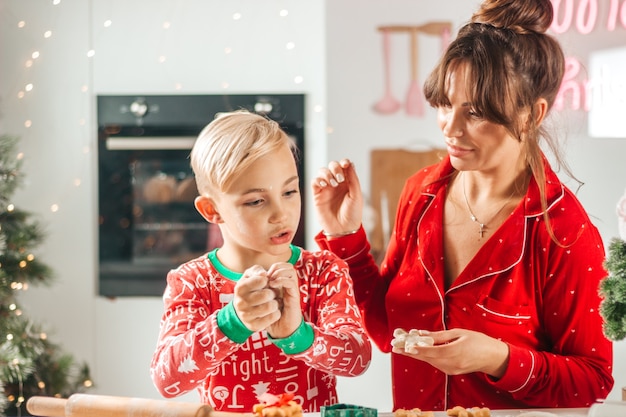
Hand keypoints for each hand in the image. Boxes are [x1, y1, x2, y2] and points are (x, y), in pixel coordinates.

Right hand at [232, 265, 280, 331]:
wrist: (241, 310)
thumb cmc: (249, 289)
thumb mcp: (250, 276)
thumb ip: (257, 271)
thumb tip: (264, 274)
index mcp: (240, 288)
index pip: (262, 280)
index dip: (267, 280)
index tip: (265, 283)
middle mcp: (241, 302)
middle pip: (267, 294)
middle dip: (273, 292)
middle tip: (271, 293)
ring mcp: (246, 316)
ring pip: (271, 306)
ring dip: (276, 303)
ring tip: (273, 302)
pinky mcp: (254, 326)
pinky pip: (273, 317)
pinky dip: (276, 313)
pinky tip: (272, 311)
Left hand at [265, 262, 301, 338]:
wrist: (281, 330)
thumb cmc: (270, 315)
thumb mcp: (262, 300)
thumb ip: (260, 289)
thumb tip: (261, 276)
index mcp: (282, 284)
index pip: (282, 266)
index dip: (273, 266)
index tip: (264, 275)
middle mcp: (289, 285)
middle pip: (287, 265)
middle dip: (276, 268)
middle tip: (267, 276)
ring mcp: (292, 290)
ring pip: (291, 270)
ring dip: (279, 272)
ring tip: (270, 281)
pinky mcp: (294, 296)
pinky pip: (291, 282)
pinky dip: (281, 280)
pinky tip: (273, 285)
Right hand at [311, 159, 363, 235]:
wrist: (343, 229)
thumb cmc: (352, 215)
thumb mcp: (356, 196)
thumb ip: (353, 179)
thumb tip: (349, 163)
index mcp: (348, 182)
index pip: (344, 166)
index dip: (343, 162)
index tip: (345, 164)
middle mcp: (336, 183)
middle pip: (332, 166)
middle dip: (335, 167)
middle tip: (339, 178)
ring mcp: (326, 188)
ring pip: (322, 171)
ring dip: (326, 174)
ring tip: (332, 184)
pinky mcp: (317, 195)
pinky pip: (314, 181)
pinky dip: (318, 180)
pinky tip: (324, 185)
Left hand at [392, 328, 509, 377]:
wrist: (493, 358)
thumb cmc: (479, 342)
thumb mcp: (459, 333)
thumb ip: (440, 336)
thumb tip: (422, 333)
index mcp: (453, 352)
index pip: (429, 351)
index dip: (415, 348)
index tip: (402, 345)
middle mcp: (451, 363)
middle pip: (426, 358)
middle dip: (410, 351)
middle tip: (395, 347)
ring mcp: (451, 370)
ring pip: (429, 361)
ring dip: (416, 354)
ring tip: (403, 347)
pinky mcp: (451, 372)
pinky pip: (435, 363)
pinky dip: (426, 357)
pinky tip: (418, 351)